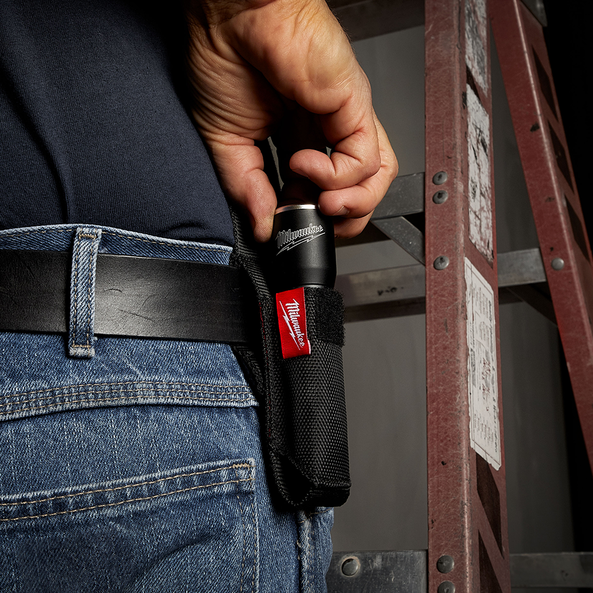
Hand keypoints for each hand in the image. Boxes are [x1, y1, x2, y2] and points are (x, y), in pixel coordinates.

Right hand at [185, 0, 397, 241]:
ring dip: (350, 209)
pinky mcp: (354, 106)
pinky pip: (364, 162)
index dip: (305, 216)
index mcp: (294, 137)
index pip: (315, 192)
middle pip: (354, 192)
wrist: (228, 14)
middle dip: (337, 221)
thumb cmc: (224, 55)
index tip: (284, 224)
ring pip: (374, 181)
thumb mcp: (225, 141)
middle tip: (311, 225)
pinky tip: (302, 166)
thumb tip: (263, 226)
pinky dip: (334, 177)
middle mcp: (324, 131)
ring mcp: (342, 119)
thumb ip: (246, 187)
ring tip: (320, 206)